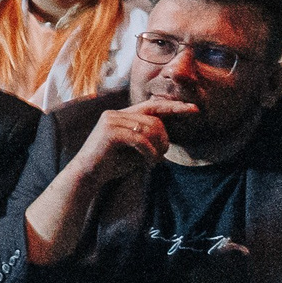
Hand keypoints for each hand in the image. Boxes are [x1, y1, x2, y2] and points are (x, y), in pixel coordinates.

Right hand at [71, 98, 194, 186]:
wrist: (87, 176)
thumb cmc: (112, 164)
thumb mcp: (135, 149)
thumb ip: (148, 138)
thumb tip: (167, 134)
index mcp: (121, 115)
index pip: (152, 106)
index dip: (174, 107)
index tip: (194, 109)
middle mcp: (115, 113)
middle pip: (154, 120)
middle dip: (164, 140)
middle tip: (161, 157)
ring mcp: (110, 120)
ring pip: (149, 128)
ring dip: (157, 148)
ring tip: (154, 161)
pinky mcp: (109, 132)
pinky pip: (140, 139)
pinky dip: (149, 152)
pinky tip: (148, 163)